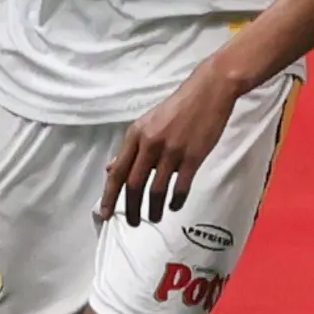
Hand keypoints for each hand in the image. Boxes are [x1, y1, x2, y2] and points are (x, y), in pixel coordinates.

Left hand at [100, 62, 245, 225]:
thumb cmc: (178, 108)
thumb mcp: (147, 123)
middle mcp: (150, 144)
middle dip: (131, 208)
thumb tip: (111, 168)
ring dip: (153, 209)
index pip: (118, 171)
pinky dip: (175, 201)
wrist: (208, 91)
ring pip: (156, 190)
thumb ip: (131, 147)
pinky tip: (174, 207)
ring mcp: (171, 151)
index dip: (109, 196)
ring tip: (154, 218)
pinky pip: (180, 187)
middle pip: (134, 185)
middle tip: (133, 222)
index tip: (105, 213)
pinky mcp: (192, 157)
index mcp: (136, 135)